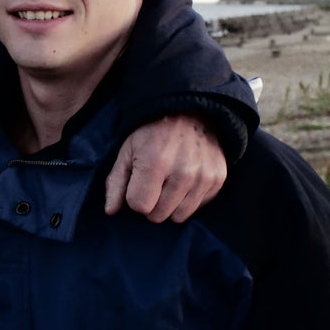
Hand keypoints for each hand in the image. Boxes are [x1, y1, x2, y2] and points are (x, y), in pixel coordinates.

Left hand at [103, 114, 225, 222]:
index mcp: (155, 163)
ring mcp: (204, 177)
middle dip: (151, 204)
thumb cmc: (151, 133)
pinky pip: (196, 208)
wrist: (189, 112)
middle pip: (158, 215)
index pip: (140, 206)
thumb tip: (111, 211)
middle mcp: (183, 172)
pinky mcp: (218, 180)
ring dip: (169, 205)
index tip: (138, 183)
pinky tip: (184, 181)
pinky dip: (188, 199)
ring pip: (178, 217)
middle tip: (153, 183)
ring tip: (168, 183)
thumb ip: (116, 183)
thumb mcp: (127, 152)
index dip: (134, 198)